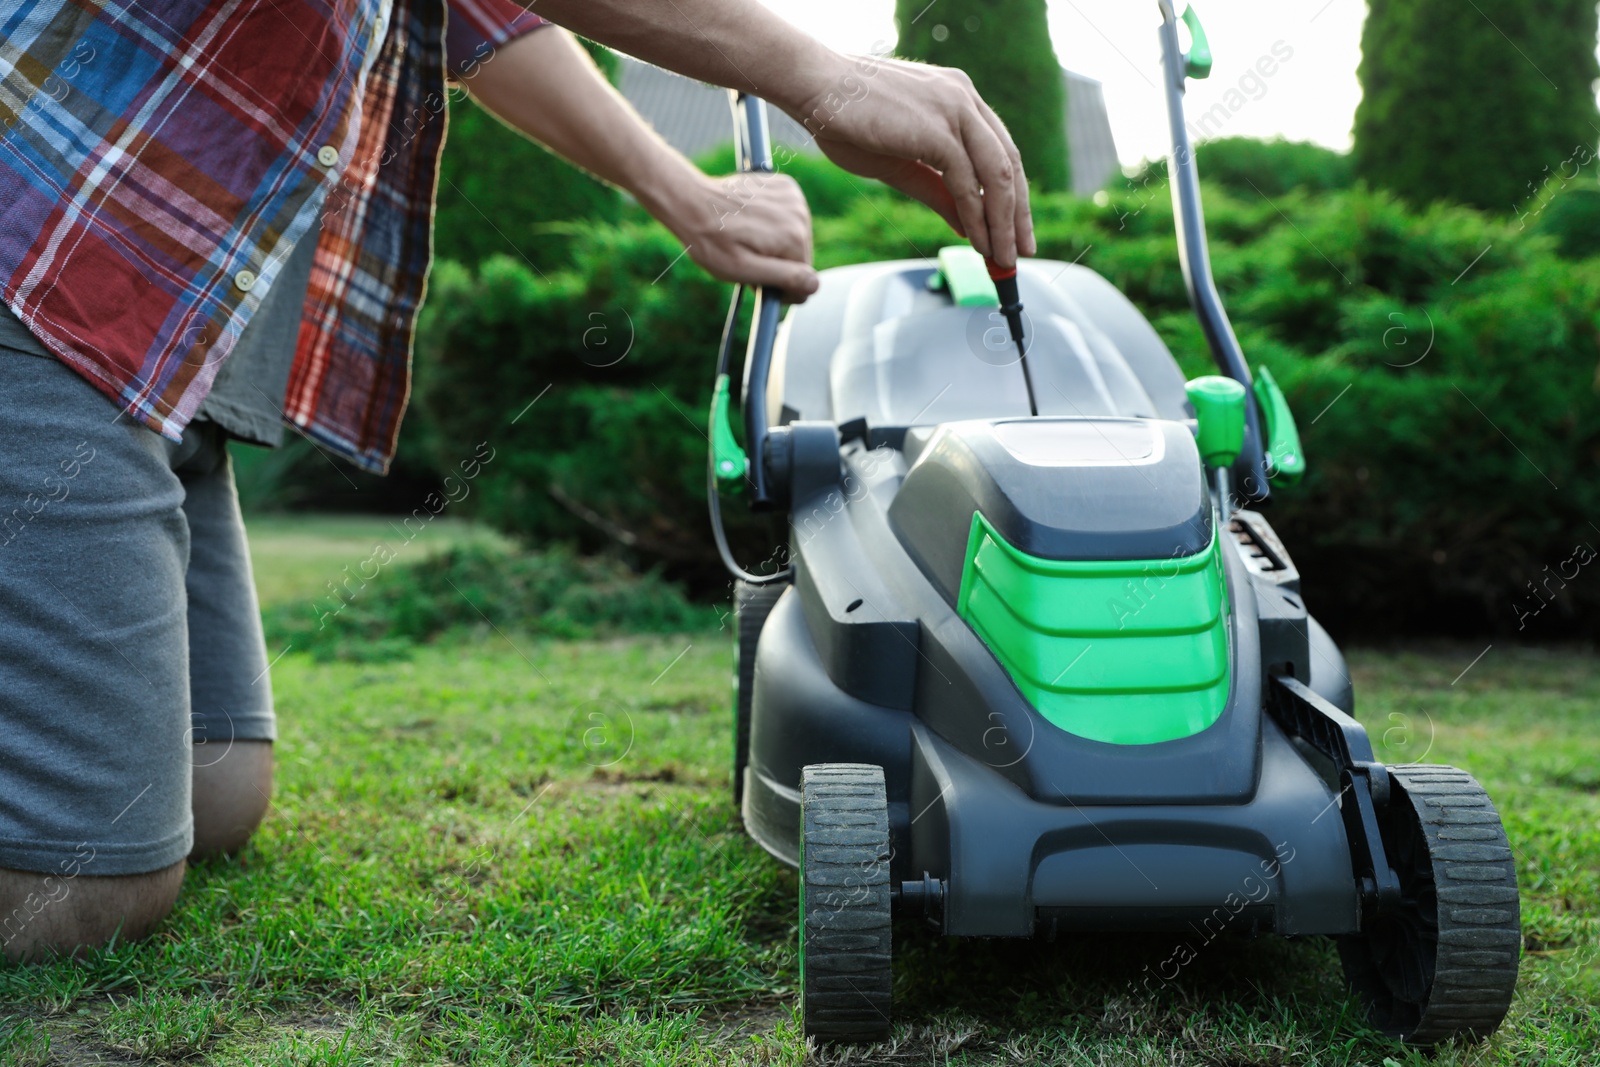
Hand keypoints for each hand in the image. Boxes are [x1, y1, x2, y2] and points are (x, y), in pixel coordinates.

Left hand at [653, 171, 818, 300]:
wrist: (692, 201)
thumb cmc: (712, 242)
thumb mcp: (743, 269)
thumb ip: (783, 278)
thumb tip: (814, 284)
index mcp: (793, 237)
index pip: (805, 279)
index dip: (782, 288)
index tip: (758, 282)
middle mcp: (800, 214)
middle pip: (801, 256)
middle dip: (779, 263)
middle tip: (748, 257)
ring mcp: (794, 196)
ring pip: (796, 237)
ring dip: (777, 243)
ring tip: (749, 237)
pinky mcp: (786, 185)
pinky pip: (790, 216)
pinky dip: (775, 222)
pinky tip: (754, 221)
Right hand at [786, 56, 1035, 268]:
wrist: (815, 88)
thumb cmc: (846, 120)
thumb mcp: (900, 164)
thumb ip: (937, 190)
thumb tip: (967, 224)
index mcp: (958, 98)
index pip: (1000, 151)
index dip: (1012, 194)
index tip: (1014, 229)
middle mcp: (964, 98)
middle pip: (1009, 163)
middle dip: (1017, 214)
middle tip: (1021, 251)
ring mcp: (956, 109)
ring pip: (997, 175)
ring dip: (1003, 223)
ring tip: (1003, 258)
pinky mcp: (940, 129)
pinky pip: (969, 182)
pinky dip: (977, 217)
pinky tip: (979, 243)